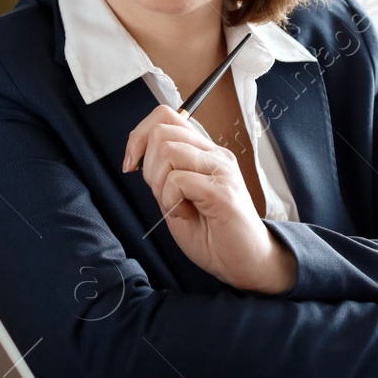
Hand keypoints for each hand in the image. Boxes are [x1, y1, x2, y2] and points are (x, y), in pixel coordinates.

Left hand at [123, 104, 295, 293]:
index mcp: (205, 152)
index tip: (131, 165)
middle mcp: (215, 154)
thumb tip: (138, 157)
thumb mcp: (177, 198)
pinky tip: (185, 215)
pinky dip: (170, 201)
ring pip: (168, 151)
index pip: (166, 116)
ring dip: (159, 185)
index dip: (139, 136)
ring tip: (176, 206)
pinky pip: (178, 180)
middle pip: (162, 130)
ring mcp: (221, 170)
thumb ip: (163, 175)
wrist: (246, 262)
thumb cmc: (213, 234)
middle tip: (162, 194)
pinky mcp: (222, 191)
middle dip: (147, 165)